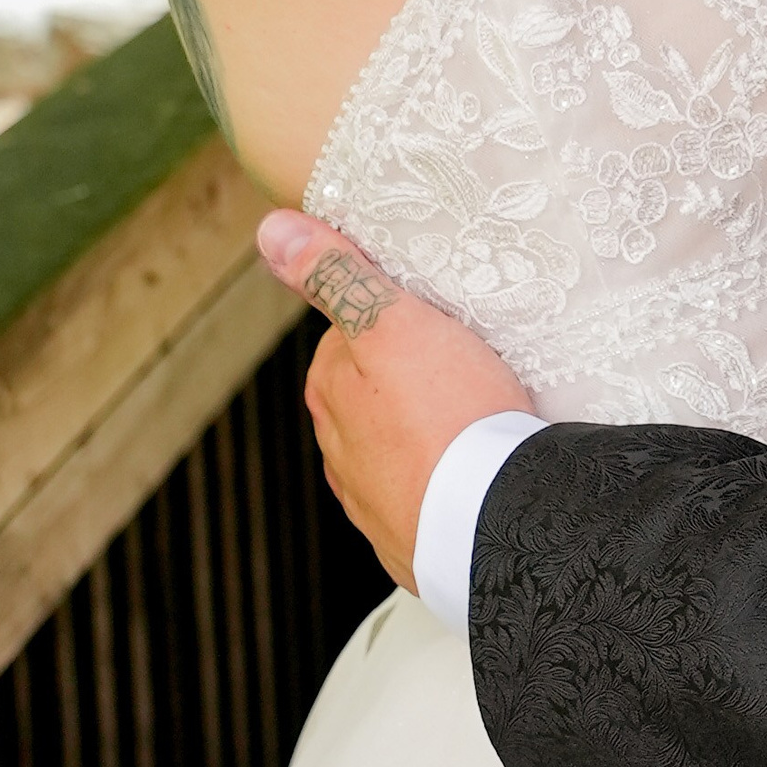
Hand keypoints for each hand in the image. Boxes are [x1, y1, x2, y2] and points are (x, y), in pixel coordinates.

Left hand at [256, 210, 531, 591]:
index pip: (352, 331)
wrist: (494, 522)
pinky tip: (474, 469)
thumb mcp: (394, 324)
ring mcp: (374, 498)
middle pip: (372, 389)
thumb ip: (337, 277)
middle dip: (409, 375)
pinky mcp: (412, 535)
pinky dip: (443, 477)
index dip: (397, 316)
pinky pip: (424, 490)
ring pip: (397, 443)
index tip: (438, 318)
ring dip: (427, 430)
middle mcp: (339, 446)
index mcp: (329, 390)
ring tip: (480, 419)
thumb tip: (272, 231)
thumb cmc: (450, 416)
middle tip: (466, 364)